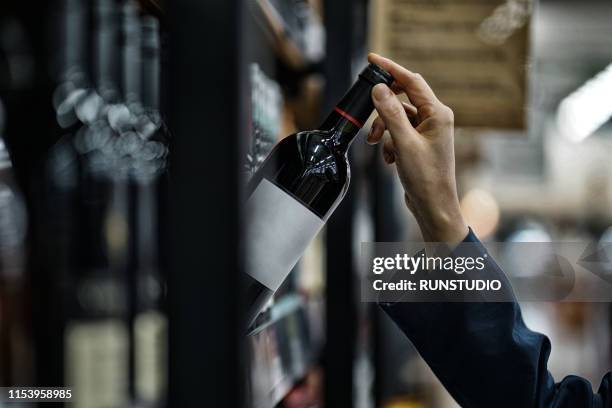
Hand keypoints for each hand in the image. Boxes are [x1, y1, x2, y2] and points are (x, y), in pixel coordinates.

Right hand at [367, 53, 467, 243]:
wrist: (432, 205)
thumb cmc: (425, 177)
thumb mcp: (403, 143)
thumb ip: (390, 114)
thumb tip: (379, 89)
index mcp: (437, 114)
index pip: (411, 81)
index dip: (391, 69)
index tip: (372, 60)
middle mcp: (434, 119)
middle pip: (402, 98)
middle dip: (382, 109)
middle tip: (367, 112)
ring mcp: (427, 132)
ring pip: (397, 118)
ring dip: (383, 129)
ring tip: (375, 144)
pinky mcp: (419, 144)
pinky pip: (398, 133)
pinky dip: (388, 143)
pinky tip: (388, 159)